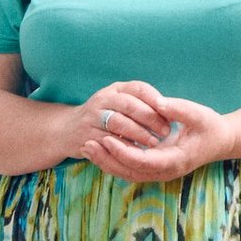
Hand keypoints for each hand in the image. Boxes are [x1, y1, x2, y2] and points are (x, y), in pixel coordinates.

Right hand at [63, 81, 180, 173]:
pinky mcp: (87, 134)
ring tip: (153, 142)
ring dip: (138, 133)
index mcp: (116, 89)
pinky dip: (124, 146)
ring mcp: (93, 116)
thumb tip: (172, 110)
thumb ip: (142, 104)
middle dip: (150, 117)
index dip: (155, 99)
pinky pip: (108, 140)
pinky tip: (137, 152)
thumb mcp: (121, 103)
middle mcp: (103, 99)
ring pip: (118, 122)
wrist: (68, 130)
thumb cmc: (106, 116)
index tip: (171, 112)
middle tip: (166, 130)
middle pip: (129, 104)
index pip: (138, 88)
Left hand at [71, 83, 230, 182]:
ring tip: (86, 148)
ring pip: (126, 173)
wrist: (220, 140)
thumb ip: (178, 109)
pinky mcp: (154, 167)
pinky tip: (100, 149)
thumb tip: (157, 102)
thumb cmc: (210, 126)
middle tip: (86, 145)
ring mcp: (159, 172)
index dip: (122, 152)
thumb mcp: (199, 114)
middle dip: (107, 160)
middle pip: (129, 172)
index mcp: (175, 160)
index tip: (105, 138)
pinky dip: (113, 161)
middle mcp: (165, 171)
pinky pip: (129, 168)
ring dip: (106, 162)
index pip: (143, 162)